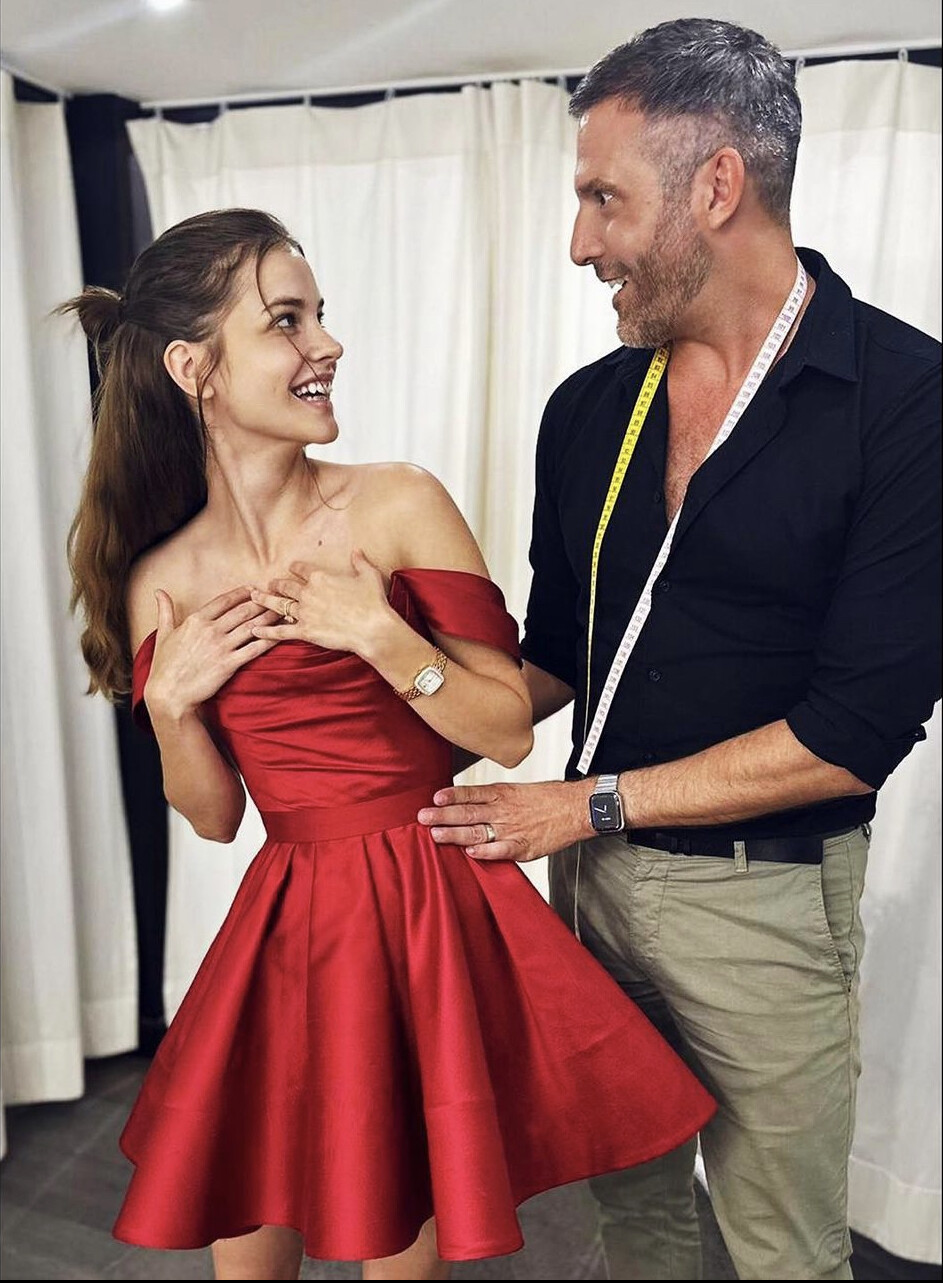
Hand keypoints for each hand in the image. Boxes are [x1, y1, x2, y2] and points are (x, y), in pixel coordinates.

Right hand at [144, 586, 280, 720]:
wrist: (169, 695)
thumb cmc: (164, 666)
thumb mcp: (163, 634)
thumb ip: (165, 610)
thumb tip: (158, 591)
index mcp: (195, 620)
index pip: (224, 600)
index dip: (242, 593)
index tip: (254, 588)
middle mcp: (210, 630)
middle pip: (243, 611)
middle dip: (262, 602)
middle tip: (276, 597)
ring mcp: (221, 647)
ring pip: (252, 627)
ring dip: (270, 617)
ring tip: (285, 611)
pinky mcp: (229, 664)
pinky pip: (255, 649)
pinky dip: (270, 640)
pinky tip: (282, 634)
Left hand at [249, 549, 395, 655]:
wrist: (372, 628)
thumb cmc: (373, 602)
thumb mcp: (369, 576)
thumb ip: (360, 561)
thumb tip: (357, 550)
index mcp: (321, 577)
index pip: (302, 569)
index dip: (295, 568)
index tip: (291, 568)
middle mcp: (308, 593)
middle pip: (286, 586)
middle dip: (276, 584)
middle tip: (269, 584)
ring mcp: (304, 612)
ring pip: (278, 605)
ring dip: (265, 601)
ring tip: (254, 598)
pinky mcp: (305, 631)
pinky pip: (281, 631)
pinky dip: (266, 631)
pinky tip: (254, 630)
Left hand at [417, 779, 593, 861]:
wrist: (578, 808)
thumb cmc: (551, 799)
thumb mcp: (520, 790)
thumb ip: (497, 799)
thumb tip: (473, 804)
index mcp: (503, 794)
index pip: (471, 793)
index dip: (452, 795)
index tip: (435, 797)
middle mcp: (504, 810)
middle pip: (468, 812)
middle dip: (443, 815)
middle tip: (423, 817)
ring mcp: (512, 829)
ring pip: (478, 831)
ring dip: (454, 834)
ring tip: (435, 834)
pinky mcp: (523, 847)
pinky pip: (499, 850)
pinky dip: (484, 851)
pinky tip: (469, 852)